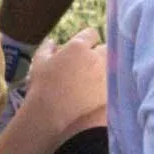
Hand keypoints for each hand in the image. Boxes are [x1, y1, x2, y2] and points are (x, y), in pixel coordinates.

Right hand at [19, 28, 106, 145]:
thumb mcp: (39, 64)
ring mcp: (107, 76)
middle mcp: (96, 58)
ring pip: (112, 66)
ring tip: (95, 81)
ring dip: (106, 70)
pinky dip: (109, 87)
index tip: (82, 49)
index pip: (90, 34)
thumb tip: (52, 42)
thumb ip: (46, 49)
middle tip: (90, 65)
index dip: (86, 40)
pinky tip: (98, 95)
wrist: (53, 119)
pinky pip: (115, 84)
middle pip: (106, 48)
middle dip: (100, 54)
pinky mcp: (112, 93)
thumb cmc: (42, 89)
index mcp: (78, 47)